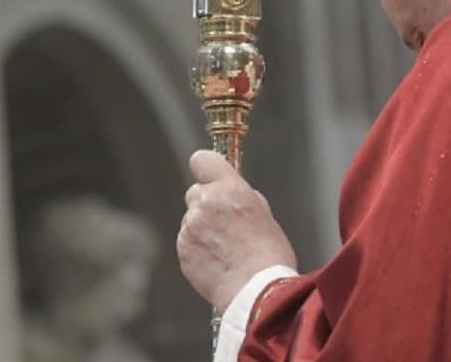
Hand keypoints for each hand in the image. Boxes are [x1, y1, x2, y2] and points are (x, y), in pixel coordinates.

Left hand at [177, 150, 296, 312]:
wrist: (256, 290)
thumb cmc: (268, 254)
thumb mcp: (263, 213)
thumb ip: (241, 196)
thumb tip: (230, 193)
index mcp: (229, 189)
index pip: (202, 160)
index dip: (207, 167)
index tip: (212, 176)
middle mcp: (205, 204)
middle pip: (195, 191)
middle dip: (206, 201)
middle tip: (224, 220)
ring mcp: (190, 228)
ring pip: (191, 218)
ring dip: (202, 227)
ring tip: (225, 247)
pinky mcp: (183, 250)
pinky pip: (187, 240)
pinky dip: (198, 247)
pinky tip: (217, 259)